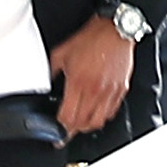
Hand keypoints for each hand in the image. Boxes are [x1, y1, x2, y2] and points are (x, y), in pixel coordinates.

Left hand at [52, 18, 136, 134]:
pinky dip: (102, 117)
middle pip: (82, 123)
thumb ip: (51, 71)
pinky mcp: (121, 89)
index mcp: (78, 82)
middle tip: (65, 134)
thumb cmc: (91, 38)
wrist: (114, 29)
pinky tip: (95, 114)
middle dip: (72, 132)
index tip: (56, 136)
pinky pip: (111, 112)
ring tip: (79, 126)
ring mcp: (110, 91)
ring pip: (98, 122)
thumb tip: (45, 83)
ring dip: (86, 127)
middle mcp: (95, 90)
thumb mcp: (61, 53)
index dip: (60, 130)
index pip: (68, 117)